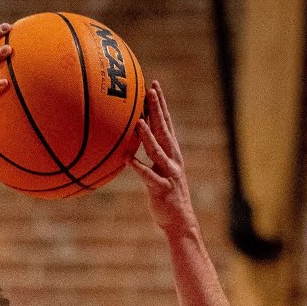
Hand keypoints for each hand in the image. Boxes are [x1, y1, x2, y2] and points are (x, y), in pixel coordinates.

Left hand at [127, 81, 196, 230]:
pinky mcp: (162, 188)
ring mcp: (169, 173)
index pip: (166, 122)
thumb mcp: (158, 170)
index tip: (153, 85)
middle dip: (157, 109)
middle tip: (149, 90)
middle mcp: (173, 158)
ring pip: (158, 150)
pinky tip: (126, 159)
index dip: (160, 104)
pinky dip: (138, 167)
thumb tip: (132, 140)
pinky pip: (148, 176)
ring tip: (138, 121)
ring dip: (148, 136)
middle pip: (165, 129)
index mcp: (171, 152)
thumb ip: (149, 154)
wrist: (180, 220)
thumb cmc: (165, 193)